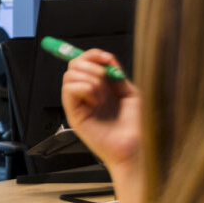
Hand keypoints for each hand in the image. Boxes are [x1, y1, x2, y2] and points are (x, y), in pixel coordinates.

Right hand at [61, 49, 140, 171]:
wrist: (133, 147)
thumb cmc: (134, 126)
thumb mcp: (130, 93)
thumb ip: (118, 75)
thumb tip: (108, 59)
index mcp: (98, 87)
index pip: (84, 63)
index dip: (92, 55)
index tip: (106, 57)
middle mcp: (85, 94)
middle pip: (74, 65)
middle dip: (91, 64)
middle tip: (105, 76)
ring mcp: (77, 103)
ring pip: (70, 75)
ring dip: (91, 80)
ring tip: (102, 96)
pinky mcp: (73, 114)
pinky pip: (70, 90)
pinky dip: (86, 89)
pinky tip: (96, 102)